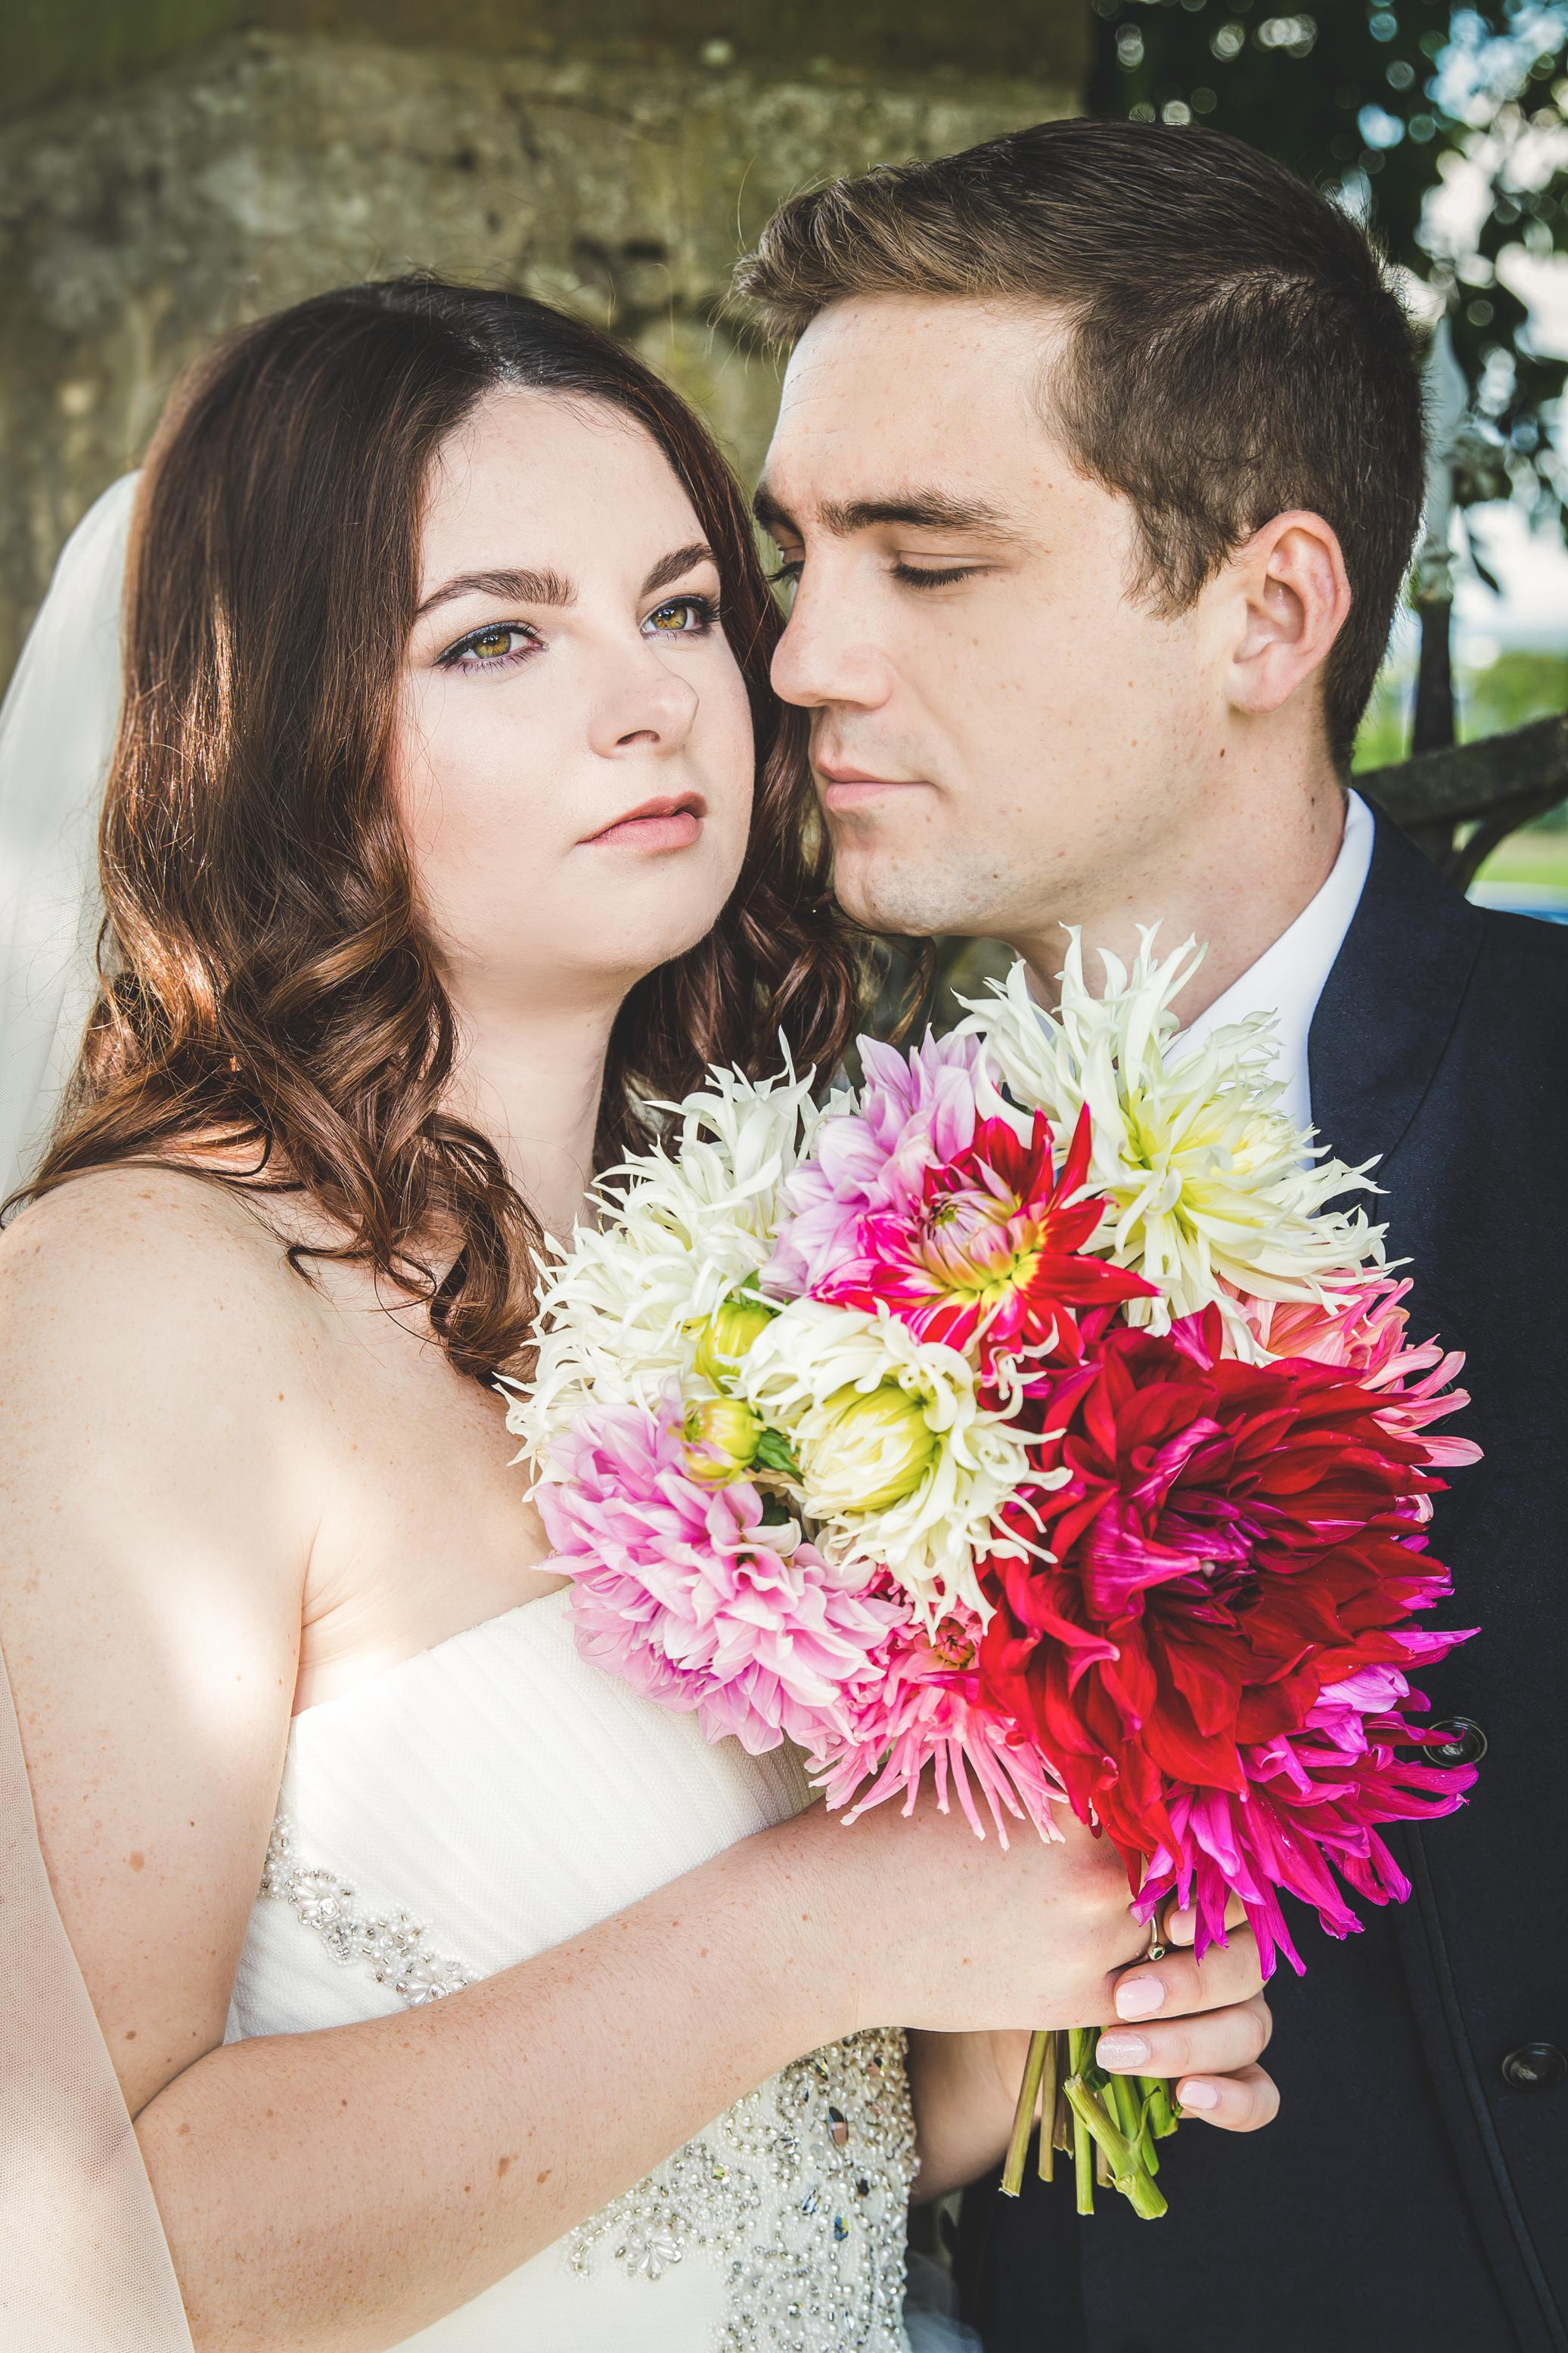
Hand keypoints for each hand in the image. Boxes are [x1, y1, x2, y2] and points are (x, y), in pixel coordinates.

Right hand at [775, 1798, 1149, 2037]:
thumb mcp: (977, 1778)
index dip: (1168, 1801)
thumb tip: (1107, 1750)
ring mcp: (1088, 1944)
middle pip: (1181, 1867)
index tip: (1162, 1805)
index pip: (1163, 1799)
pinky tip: (1118, 1957)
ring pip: (1172, 1930)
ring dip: (1164, 1920)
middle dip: (1174, 1863)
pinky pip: (1146, 1992)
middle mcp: (1095, 1874)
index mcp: (1074, 1804)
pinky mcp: (1072, 2003)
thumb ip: (1049, 1772)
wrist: (835, 1929)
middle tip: (1166, 1860)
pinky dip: (1145, 1978)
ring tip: (1140, 1908)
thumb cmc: (892, 1836)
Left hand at [902, 1880, 1278, 2196]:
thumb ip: (1098, 1880)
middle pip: (1246, 1965)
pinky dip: (1232, 2102)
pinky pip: (1261, 2097)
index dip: (1209, 1913)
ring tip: (1113, 2051)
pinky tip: (1188, 2098)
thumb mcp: (1059, 1909)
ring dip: (1187, 2043)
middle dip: (1188, 1983)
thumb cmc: (1035, 1941)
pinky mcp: (1228, 2080)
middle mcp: (1226, 1958)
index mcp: (1196, 1906)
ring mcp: (1235, 2018)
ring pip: (1250, 2027)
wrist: (1014, 2015)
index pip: (1231, 1901)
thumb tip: (1103, 1825)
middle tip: (1121, 1998)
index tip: (1164, 1923)